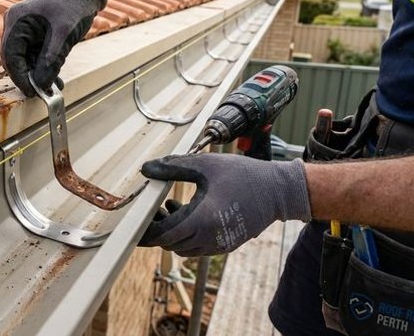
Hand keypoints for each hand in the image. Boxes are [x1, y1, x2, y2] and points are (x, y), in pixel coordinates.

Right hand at [0, 0, 106, 96]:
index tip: (31, 92)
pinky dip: (44, 66)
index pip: (10, 55)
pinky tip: (55, 78)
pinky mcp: (34, 34)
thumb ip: (50, 60)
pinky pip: (34, 55)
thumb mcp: (63, 35)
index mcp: (17, 20)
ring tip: (53, 87)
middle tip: (41, 92)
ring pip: (26, 59)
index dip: (19, 76)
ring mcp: (24, 29)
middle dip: (28, 76)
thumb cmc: (73, 5)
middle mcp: (15, 24)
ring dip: (38, 74)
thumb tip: (40, 83)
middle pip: (15, 58)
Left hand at [138, 153, 310, 255]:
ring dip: (171, 232)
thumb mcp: (206, 164)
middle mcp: (209, 238)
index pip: (163, 234)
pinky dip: (186, 234)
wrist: (279, 191)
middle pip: (170, 243)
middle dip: (156, 228)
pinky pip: (196, 247)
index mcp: (202, 219)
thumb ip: (173, 167)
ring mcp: (218, 245)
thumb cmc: (243, 175)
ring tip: (170, 205)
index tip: (133, 223)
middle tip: (150, 208)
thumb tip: (146, 169)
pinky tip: (187, 210)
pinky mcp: (225, 245)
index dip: (145, 231)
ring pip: (182, 248)